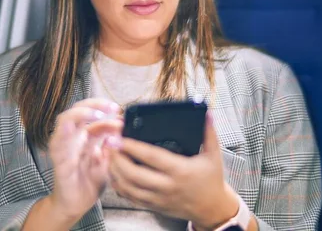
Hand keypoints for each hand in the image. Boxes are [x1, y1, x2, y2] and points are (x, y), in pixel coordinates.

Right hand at [47, 98, 122, 223]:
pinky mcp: (58, 158)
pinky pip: (57, 142)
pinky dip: (63, 131)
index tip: (121, 113)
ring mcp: (64, 146)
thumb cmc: (89, 183)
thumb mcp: (108, 163)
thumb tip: (122, 130)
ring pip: (66, 119)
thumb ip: (113, 148)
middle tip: (112, 107)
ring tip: (97, 114)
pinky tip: (72, 126)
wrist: (75, 206)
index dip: (108, 112)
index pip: (95, 117)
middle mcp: (74, 137)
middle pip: (79, 110)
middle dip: (95, 104)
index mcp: (86, 137)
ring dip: (81, 113)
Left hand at [107, 114, 238, 228]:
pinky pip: (130, 197)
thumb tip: (207, 112)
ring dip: (114, 171)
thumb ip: (209, 132)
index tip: (119, 136)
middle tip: (108, 142)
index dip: (133, 147)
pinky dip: (118, 185)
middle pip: (134, 174)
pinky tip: (113, 172)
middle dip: (117, 158)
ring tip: (107, 154)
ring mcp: (158, 198)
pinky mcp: (153, 206)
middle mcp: (167, 186)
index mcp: (180, 171)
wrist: (212, 209)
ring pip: (128, 187)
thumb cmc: (211, 179)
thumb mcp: (213, 155)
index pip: (151, 157)